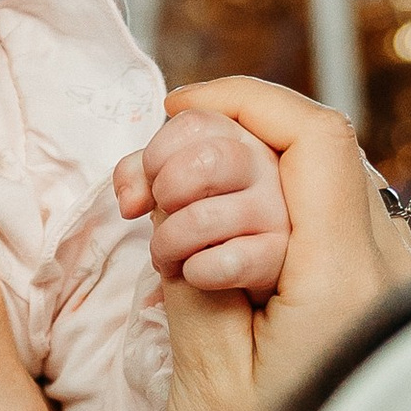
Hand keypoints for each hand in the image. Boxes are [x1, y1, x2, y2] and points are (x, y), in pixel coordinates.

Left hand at [116, 107, 287, 295]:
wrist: (247, 287)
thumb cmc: (207, 226)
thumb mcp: (173, 188)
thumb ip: (143, 174)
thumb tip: (129, 201)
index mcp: (243, 139)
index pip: (196, 122)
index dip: (157, 152)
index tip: (152, 178)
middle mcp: (268, 169)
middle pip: (205, 159)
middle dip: (165, 190)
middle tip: (162, 212)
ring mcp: (278, 213)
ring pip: (205, 215)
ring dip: (168, 242)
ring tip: (167, 256)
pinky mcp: (280, 259)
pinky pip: (226, 262)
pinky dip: (195, 272)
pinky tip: (195, 274)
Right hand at [155, 78, 410, 410]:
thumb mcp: (209, 387)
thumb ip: (193, 279)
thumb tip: (182, 201)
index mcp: (346, 280)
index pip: (310, 135)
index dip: (238, 105)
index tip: (170, 117)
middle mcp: (389, 273)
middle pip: (313, 156)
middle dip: (220, 154)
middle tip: (144, 196)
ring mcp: (396, 294)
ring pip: (320, 197)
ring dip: (240, 199)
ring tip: (169, 247)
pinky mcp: (385, 318)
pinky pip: (328, 243)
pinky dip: (267, 236)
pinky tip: (214, 279)